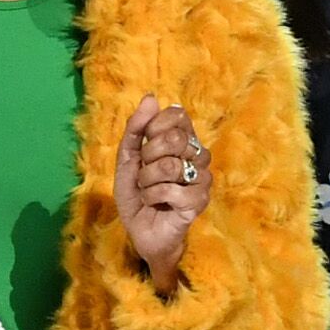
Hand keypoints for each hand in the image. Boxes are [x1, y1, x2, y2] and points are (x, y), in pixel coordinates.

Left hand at [121, 95, 210, 288]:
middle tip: (145, 173)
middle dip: (148, 157)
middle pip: (173, 138)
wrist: (141, 231)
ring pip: (170, 165)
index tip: (144, 148)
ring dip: (147, 181)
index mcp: (184, 141)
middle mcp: (198, 156)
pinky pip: (171, 189)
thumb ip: (136, 129)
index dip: (153, 128)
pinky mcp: (200, 201)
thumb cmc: (138, 195)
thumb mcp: (127, 159)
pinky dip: (153, 196)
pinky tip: (156, 203)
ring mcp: (202, 178)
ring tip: (148, 191)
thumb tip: (151, 97)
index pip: (177, 115)